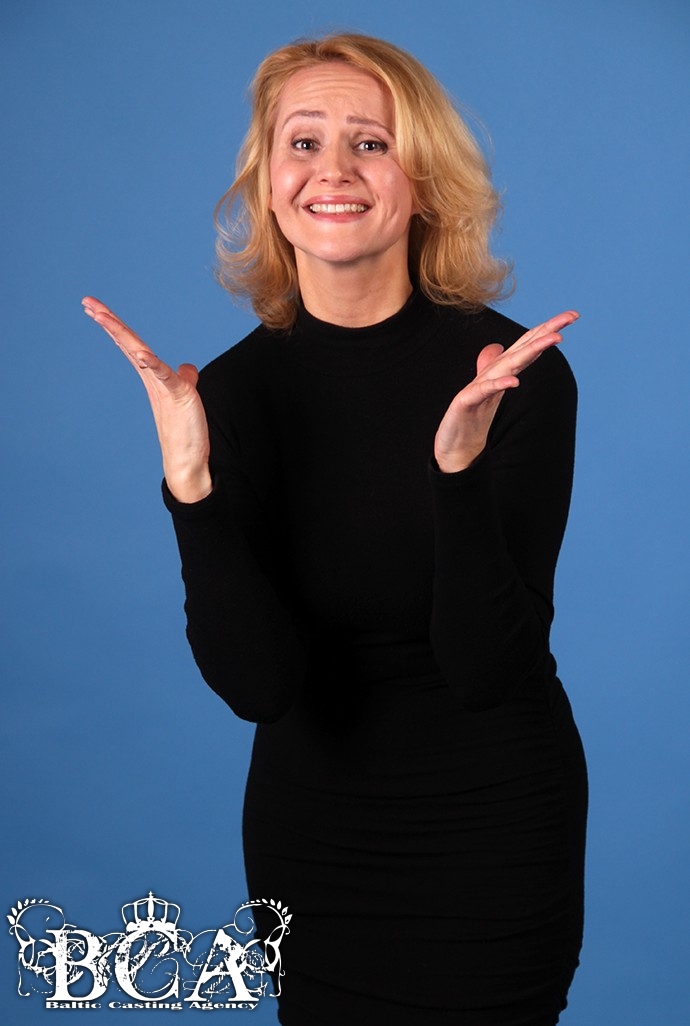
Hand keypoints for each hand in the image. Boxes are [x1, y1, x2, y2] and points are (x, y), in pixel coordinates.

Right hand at [82, 296, 212, 502]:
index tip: (95, 308)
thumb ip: (185, 378)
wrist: (186, 460)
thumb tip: (187, 367)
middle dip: (109, 321)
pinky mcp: (178, 396)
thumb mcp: (185, 395)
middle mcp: (152, 378)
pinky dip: (153, 363)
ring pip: (139, 353)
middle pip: (129, 343)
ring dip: (121, 333)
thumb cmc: (185, 430)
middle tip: (87, 303)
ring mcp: (162, 386)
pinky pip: (164, 375)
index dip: (116, 325)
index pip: (132, 344)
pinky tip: (143, 353)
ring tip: (102, 316)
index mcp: (153, 375)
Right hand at [434, 310, 578, 472]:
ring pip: (508, 364)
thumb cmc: (470, 417)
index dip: (548, 329)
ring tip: (553, 340)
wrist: (452, 446)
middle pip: (522, 348)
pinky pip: (483, 392)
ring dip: (530, 350)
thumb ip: (496, 369)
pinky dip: (498, 385)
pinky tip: (514, 382)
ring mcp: (478, 388)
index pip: (527, 345)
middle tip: (570, 317)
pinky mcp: (465, 403)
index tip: (573, 316)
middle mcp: (491, 373)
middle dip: (546, 332)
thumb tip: (497, 348)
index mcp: (500, 371)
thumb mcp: (488, 391)